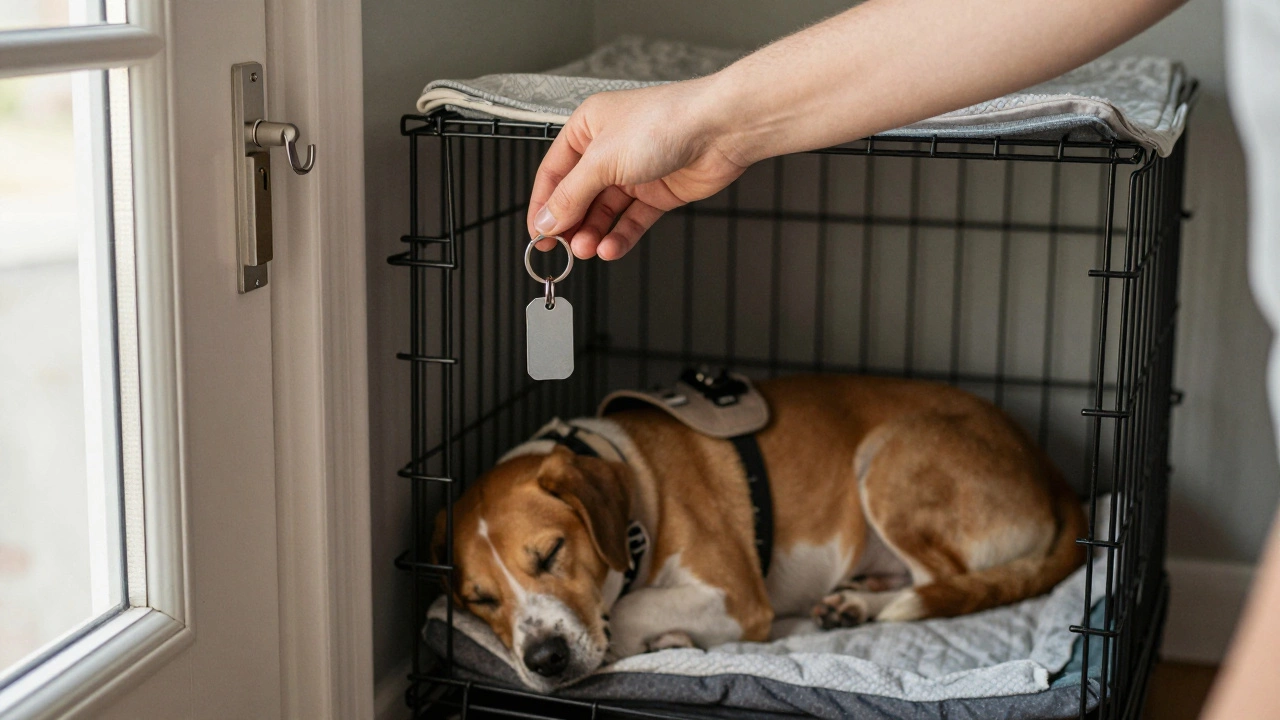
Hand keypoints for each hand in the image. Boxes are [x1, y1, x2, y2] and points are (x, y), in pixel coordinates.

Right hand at [527, 78, 747, 260]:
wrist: (720, 129)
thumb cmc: (664, 123)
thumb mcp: (603, 160)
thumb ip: (572, 194)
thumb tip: (546, 220)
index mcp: (588, 128)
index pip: (554, 173)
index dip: (543, 205)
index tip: (536, 235)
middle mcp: (609, 149)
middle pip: (578, 195)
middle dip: (569, 223)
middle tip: (561, 250)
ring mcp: (635, 172)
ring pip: (604, 211)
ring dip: (593, 233)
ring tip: (586, 250)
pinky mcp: (658, 192)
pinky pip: (631, 220)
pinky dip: (620, 236)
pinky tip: (609, 248)